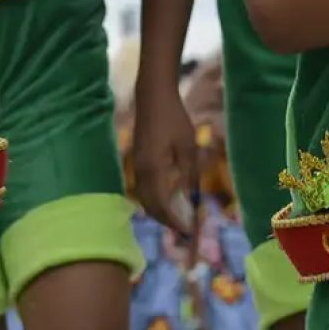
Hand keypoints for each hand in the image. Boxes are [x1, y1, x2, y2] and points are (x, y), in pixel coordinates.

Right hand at [133, 76, 198, 234]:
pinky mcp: (137, 162)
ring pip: (144, 199)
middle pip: (150, 207)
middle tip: (185, 229)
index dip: (175, 221)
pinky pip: (143, 189)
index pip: (162, 206)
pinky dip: (155, 200)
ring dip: (159, 211)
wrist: (152, 98)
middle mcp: (141, 172)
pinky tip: (168, 199)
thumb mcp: (188, 147)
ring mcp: (137, 167)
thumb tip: (191, 200)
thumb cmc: (174, 119)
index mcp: (154, 170)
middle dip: (166, 221)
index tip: (189, 231)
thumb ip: (188, 175)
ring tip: (178, 217)